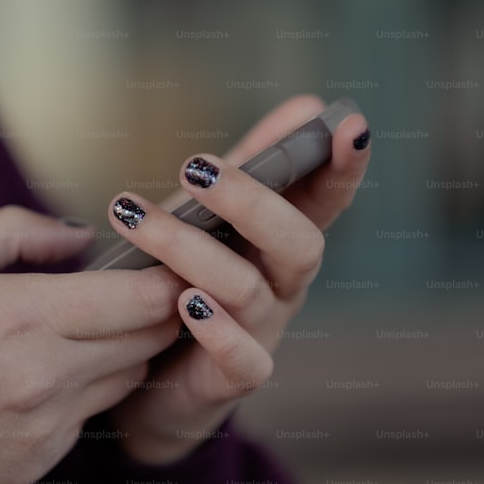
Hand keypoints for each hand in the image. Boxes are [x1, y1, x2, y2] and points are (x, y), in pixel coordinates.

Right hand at [0, 206, 183, 483]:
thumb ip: (15, 232)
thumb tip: (78, 238)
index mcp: (20, 315)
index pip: (140, 299)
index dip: (167, 278)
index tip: (166, 263)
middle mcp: (46, 375)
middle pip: (148, 339)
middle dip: (155, 310)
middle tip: (135, 289)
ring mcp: (46, 425)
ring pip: (127, 378)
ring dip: (123, 350)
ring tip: (84, 329)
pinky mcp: (38, 460)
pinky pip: (88, 417)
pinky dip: (84, 391)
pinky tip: (42, 376)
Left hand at [106, 96, 370, 462]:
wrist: (152, 377)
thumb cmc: (188, 281)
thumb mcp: (215, 219)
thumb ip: (255, 167)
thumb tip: (307, 104)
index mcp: (281, 242)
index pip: (326, 200)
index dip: (343, 168)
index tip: (349, 126)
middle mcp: (283, 286)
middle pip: (298, 244)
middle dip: (251, 202)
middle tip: (193, 168)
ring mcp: (262, 333)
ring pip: (248, 290)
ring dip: (190, 249)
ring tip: (134, 217)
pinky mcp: (232, 378)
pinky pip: (244, 360)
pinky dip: (217, 329)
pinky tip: (184, 302)